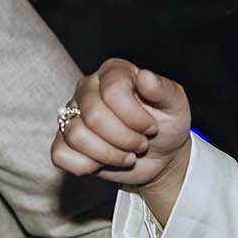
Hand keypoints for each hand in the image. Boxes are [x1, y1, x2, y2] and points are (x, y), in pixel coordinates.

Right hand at [51, 59, 191, 191]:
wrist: (160, 155)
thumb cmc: (167, 125)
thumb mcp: (176, 105)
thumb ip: (163, 89)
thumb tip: (144, 76)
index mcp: (114, 71)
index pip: (113, 90)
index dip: (135, 117)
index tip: (151, 127)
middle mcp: (88, 88)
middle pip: (94, 116)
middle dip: (124, 139)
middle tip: (140, 144)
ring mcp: (72, 114)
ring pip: (76, 135)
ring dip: (109, 154)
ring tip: (127, 154)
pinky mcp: (64, 141)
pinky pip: (61, 154)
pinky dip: (86, 166)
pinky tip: (103, 162)